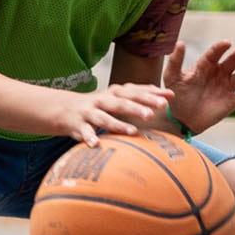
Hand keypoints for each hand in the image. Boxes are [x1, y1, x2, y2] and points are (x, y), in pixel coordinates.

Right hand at [56, 80, 170, 145]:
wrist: (65, 108)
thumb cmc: (100, 105)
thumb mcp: (119, 98)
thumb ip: (142, 97)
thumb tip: (169, 96)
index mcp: (116, 93)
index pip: (136, 91)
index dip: (152, 94)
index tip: (169, 97)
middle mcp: (103, 100)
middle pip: (122, 103)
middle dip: (137, 107)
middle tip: (153, 113)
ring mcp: (90, 112)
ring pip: (105, 118)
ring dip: (118, 125)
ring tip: (132, 132)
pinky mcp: (79, 125)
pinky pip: (85, 132)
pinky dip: (90, 138)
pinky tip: (96, 143)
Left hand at [162, 40, 234, 134]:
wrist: (181, 119)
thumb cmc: (177, 96)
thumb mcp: (172, 77)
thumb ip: (175, 61)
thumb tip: (180, 43)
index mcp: (205, 66)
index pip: (215, 54)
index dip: (220, 48)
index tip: (226, 43)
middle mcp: (219, 74)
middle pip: (232, 61)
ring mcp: (226, 87)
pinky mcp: (231, 101)